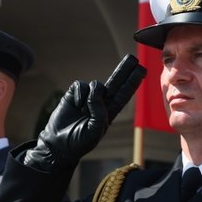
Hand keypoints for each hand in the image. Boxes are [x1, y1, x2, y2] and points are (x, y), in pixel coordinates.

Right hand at [23, 55, 145, 170]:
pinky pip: (81, 85)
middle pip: (115, 82)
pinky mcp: (74, 94)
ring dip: (92, 96)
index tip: (142, 70)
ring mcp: (87, 98)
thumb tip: (96, 91)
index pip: (123, 94)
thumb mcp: (95, 131)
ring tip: (83, 111)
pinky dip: (79, 94)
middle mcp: (100, 103)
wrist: (58, 144)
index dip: (132, 82)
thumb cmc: (79, 141)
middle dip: (124, 70)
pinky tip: (76, 105)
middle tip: (133, 58)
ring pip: (96, 84)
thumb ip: (100, 112)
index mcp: (109, 113)